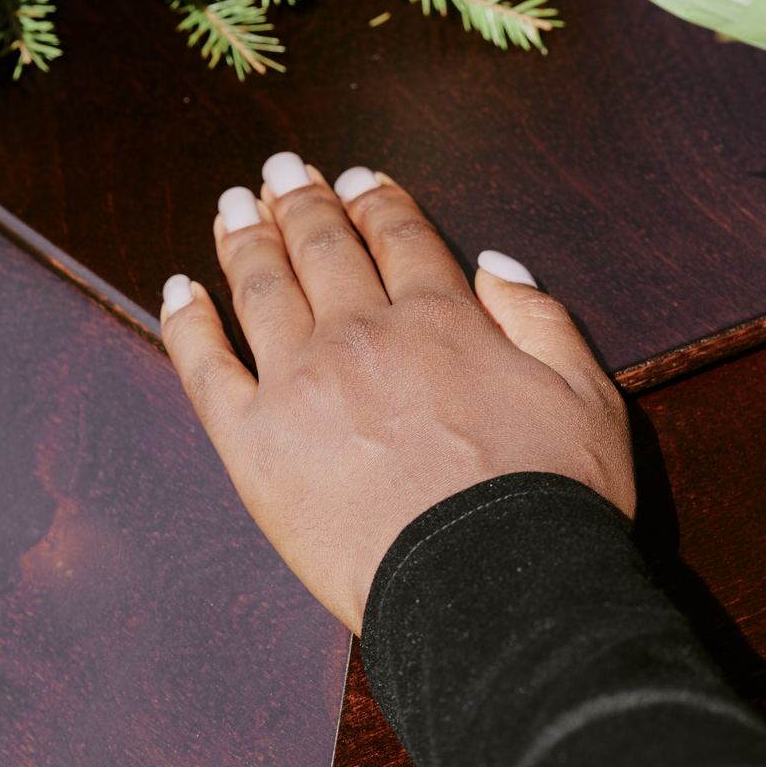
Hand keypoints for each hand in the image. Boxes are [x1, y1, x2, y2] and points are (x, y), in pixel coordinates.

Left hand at [158, 155, 633, 632]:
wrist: (494, 595)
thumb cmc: (554, 505)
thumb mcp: (586, 397)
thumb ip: (542, 318)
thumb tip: (493, 263)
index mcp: (444, 319)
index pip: (401, 236)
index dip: (376, 199)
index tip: (356, 177)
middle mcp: (365, 335)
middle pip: (325, 248)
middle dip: (303, 201)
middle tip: (283, 171)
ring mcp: (301, 386)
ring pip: (263, 289)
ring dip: (246, 238)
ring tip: (235, 206)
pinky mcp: (254, 446)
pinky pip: (205, 367)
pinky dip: (187, 320)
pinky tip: (179, 288)